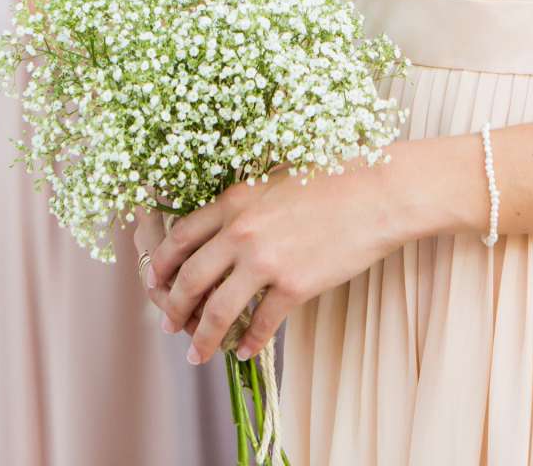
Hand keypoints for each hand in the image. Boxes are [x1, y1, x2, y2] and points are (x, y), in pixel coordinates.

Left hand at [147, 161, 412, 364]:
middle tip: (167, 324)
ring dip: (203, 337)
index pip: (181, 238)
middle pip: (191, 279)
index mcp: (233, 202)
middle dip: (174, 307)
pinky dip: (250, 342)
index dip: (163, 265)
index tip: (156, 281)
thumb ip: (244, 205)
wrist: (375, 194)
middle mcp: (241, 233)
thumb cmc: (330, 179)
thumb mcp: (273, 180)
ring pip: (218, 310)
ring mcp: (266, 261)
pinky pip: (261, 323)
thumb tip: (223, 228)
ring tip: (197, 354)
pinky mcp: (294, 286)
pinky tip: (246, 352)